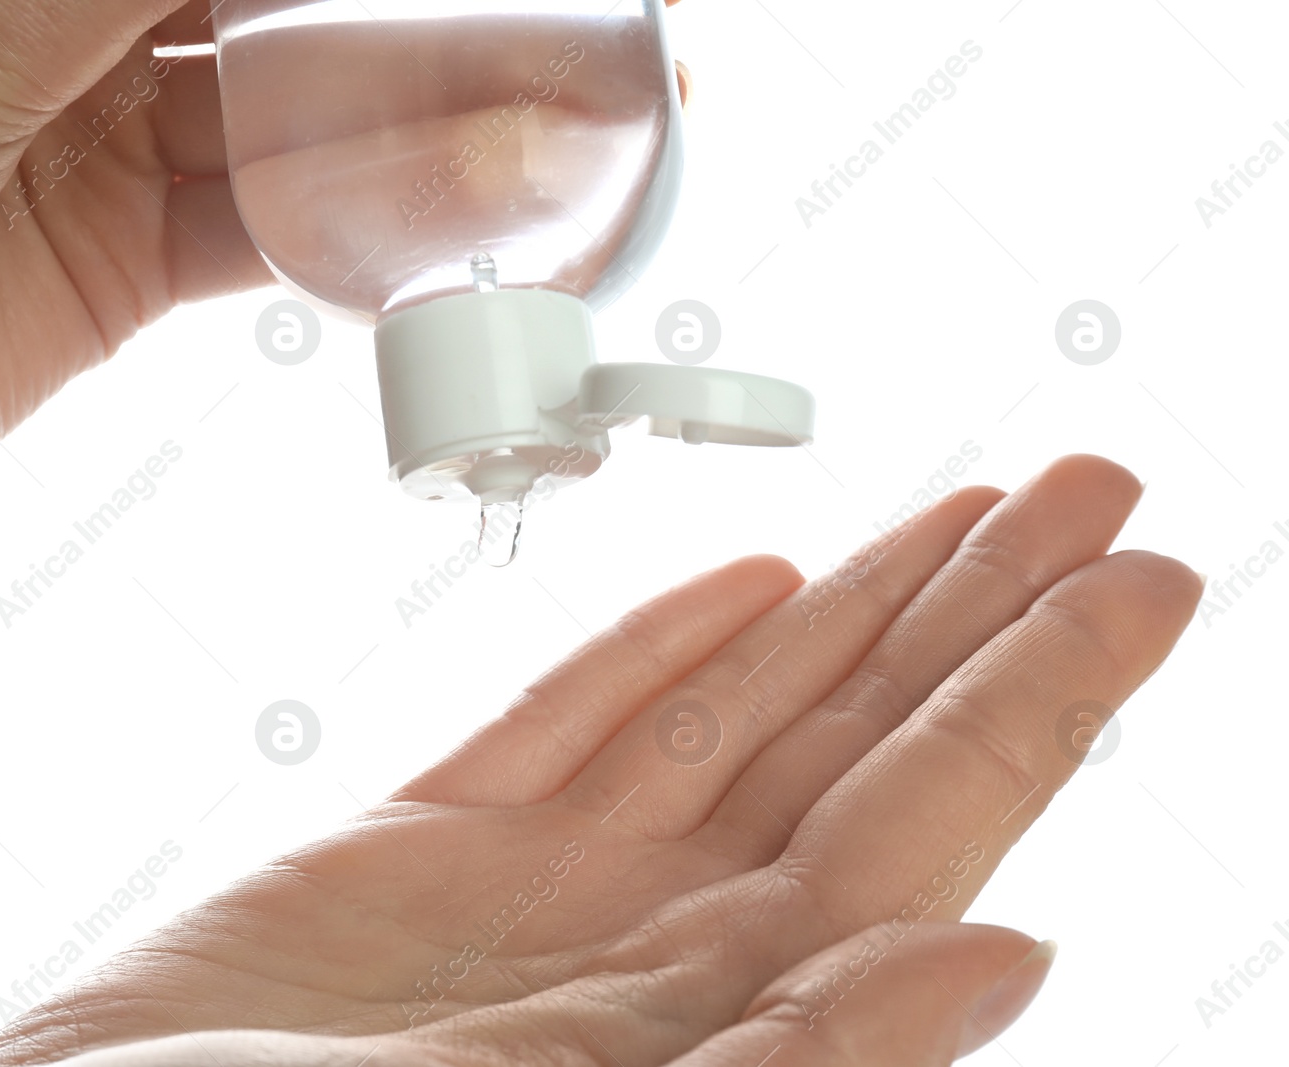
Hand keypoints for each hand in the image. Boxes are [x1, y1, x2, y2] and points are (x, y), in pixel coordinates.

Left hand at [0, 0, 692, 639]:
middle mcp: (65, 27)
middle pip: (293, 4)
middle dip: (433, 23)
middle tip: (574, 43)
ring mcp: (103, 141)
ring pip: (304, 118)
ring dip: (430, 134)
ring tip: (563, 135)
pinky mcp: (124, 260)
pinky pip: (275, 232)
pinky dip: (368, 236)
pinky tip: (458, 226)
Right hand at [0, 454, 1201, 1064]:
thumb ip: (797, 1062)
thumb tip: (1009, 956)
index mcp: (719, 1015)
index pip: (929, 827)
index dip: (1043, 697)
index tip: (1142, 575)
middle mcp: (651, 941)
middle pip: (859, 746)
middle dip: (983, 614)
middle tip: (1092, 484)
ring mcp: (540, 890)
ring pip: (736, 712)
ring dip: (854, 609)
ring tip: (960, 508)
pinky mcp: (418, 851)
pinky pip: (568, 722)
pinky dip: (657, 647)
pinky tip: (743, 583)